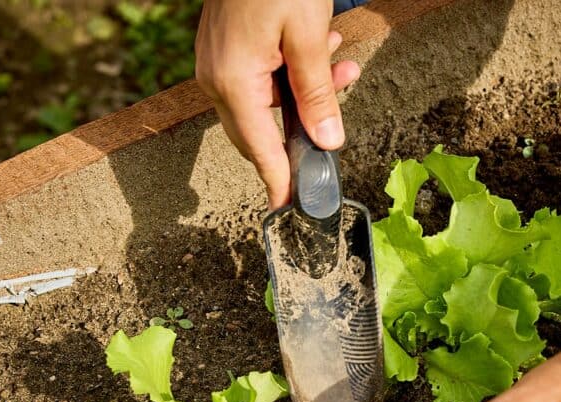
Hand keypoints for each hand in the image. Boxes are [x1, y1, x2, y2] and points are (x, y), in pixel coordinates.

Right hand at [195, 0, 360, 207]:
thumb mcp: (309, 36)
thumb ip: (317, 94)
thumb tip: (328, 143)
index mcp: (233, 81)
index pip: (258, 147)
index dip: (276, 178)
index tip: (288, 205)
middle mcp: (216, 77)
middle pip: (258, 131)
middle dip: (301, 132)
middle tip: (334, 137)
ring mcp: (217, 62)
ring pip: (265, 102)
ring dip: (306, 95)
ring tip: (344, 72)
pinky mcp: (225, 48)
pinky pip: (260, 79)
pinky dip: (292, 76)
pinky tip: (325, 53)